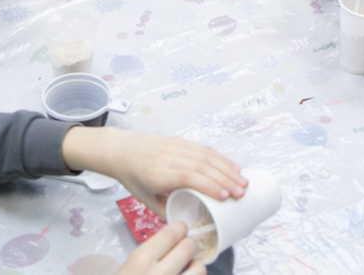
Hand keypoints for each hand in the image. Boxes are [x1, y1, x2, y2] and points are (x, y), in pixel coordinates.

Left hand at [61, 127, 246, 216]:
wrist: (121, 149)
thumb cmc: (133, 176)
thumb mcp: (145, 199)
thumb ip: (167, 211)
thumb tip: (189, 223)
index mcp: (157, 174)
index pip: (187, 176)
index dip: (209, 185)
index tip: (225, 197)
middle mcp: (168, 158)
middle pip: (202, 166)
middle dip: (225, 179)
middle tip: (241, 193)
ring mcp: (175, 146)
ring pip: (206, 156)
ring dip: (227, 169)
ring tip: (242, 182)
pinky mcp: (180, 140)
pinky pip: (204, 148)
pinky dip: (220, 158)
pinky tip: (233, 167)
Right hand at [115, 223, 203, 274]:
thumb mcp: (126, 267)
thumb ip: (146, 255)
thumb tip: (166, 243)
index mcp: (142, 259)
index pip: (172, 232)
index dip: (180, 229)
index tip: (181, 229)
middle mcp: (160, 273)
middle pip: (188, 247)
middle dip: (189, 245)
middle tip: (186, 247)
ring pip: (199, 268)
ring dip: (196, 266)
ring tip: (190, 267)